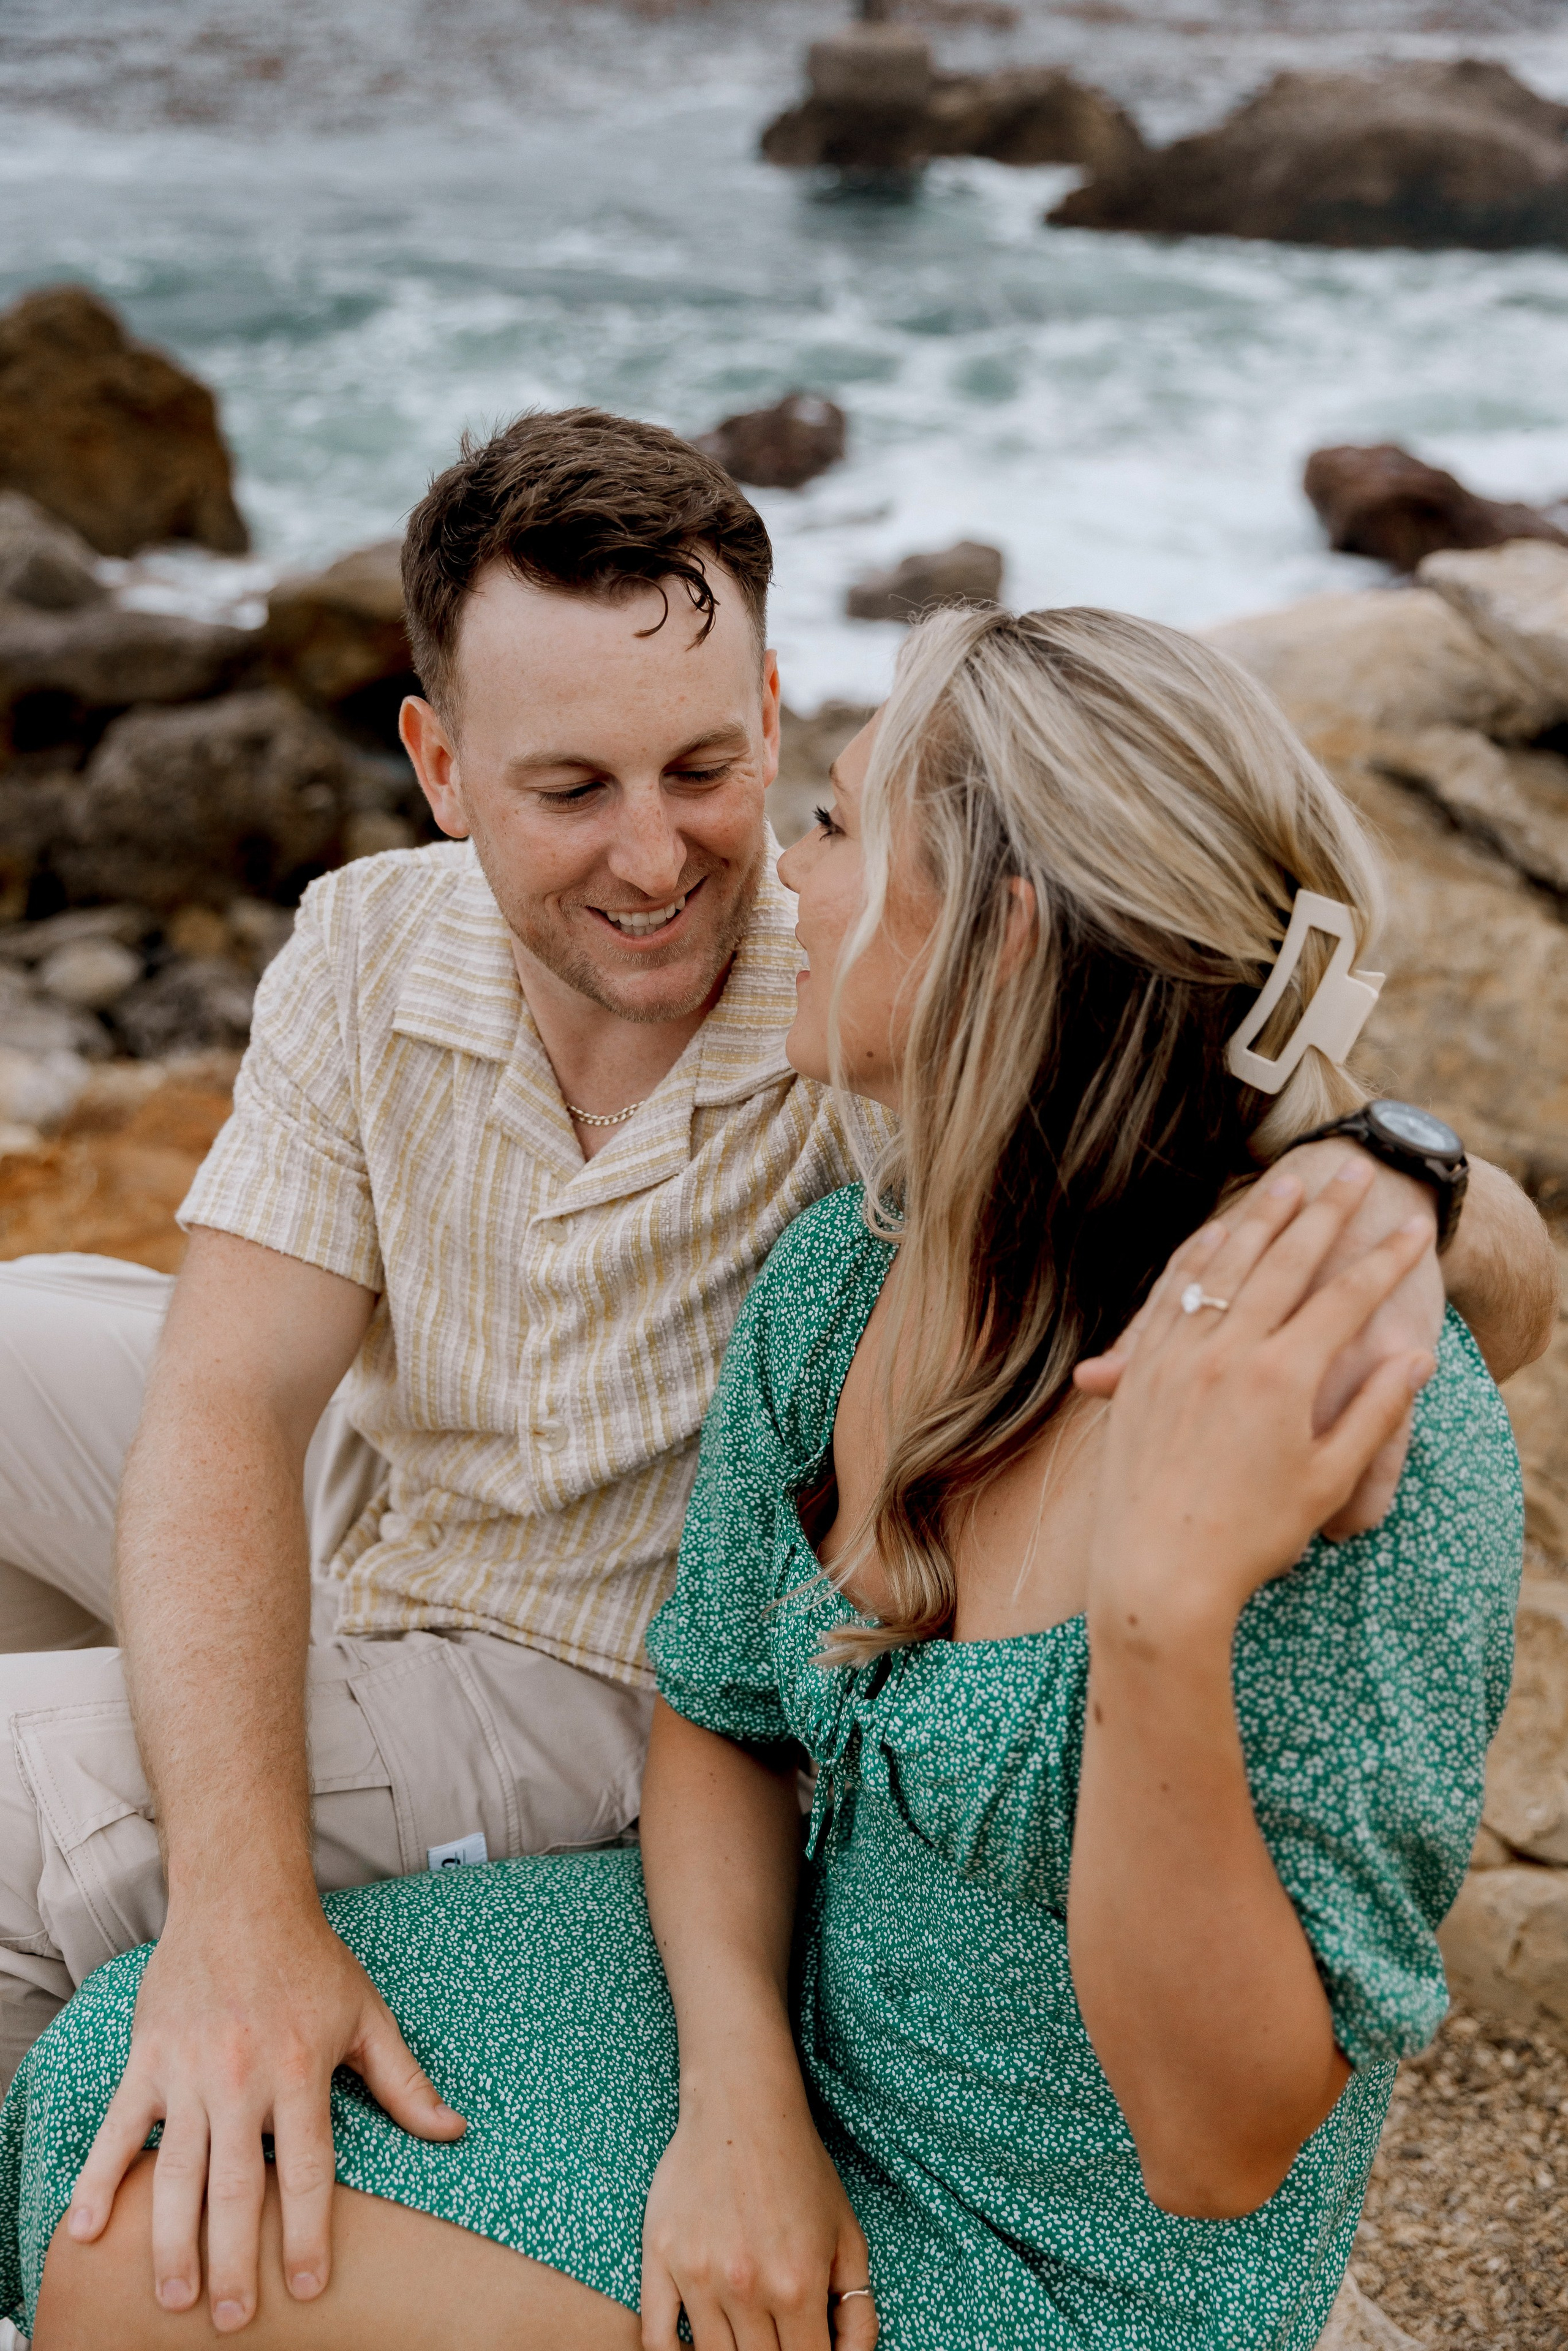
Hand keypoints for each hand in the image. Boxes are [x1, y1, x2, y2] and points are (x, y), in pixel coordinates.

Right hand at [64, 1901, 463, 2331]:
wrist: (241, 1898)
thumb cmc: (309, 1960)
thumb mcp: (367, 2016)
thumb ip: (405, 2082)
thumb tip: (454, 2132)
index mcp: (299, 2070)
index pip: (305, 2171)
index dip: (305, 2234)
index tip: (307, 2288)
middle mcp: (242, 2077)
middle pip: (234, 2188)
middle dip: (232, 2262)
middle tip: (230, 2321)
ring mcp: (188, 2071)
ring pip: (175, 2171)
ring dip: (170, 2241)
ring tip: (174, 2296)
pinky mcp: (147, 2060)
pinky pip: (117, 2129)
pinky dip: (99, 2181)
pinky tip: (87, 2232)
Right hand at [640, 2049, 876, 2350]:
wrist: (741, 2106)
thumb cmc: (800, 2169)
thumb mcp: (849, 2236)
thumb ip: (858, 2312)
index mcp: (799, 2285)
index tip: (806, 2350)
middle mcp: (748, 2287)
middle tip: (775, 2339)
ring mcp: (698, 2275)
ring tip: (745, 2337)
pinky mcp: (660, 2258)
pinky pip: (656, 2338)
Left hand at [1084, 1157, 1434, 1632]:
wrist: (1155, 1575)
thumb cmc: (1250, 1537)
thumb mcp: (1327, 1481)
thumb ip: (1373, 1413)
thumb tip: (1411, 1363)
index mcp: (1281, 1378)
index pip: (1345, 1297)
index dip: (1385, 1260)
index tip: (1413, 1229)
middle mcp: (1226, 1353)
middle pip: (1284, 1261)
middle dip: (1325, 1212)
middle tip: (1351, 1172)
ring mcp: (1177, 1355)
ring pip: (1224, 1265)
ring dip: (1260, 1219)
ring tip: (1289, 1184)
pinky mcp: (1142, 1369)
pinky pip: (1173, 1292)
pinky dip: (1199, 1257)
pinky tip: (1216, 1236)